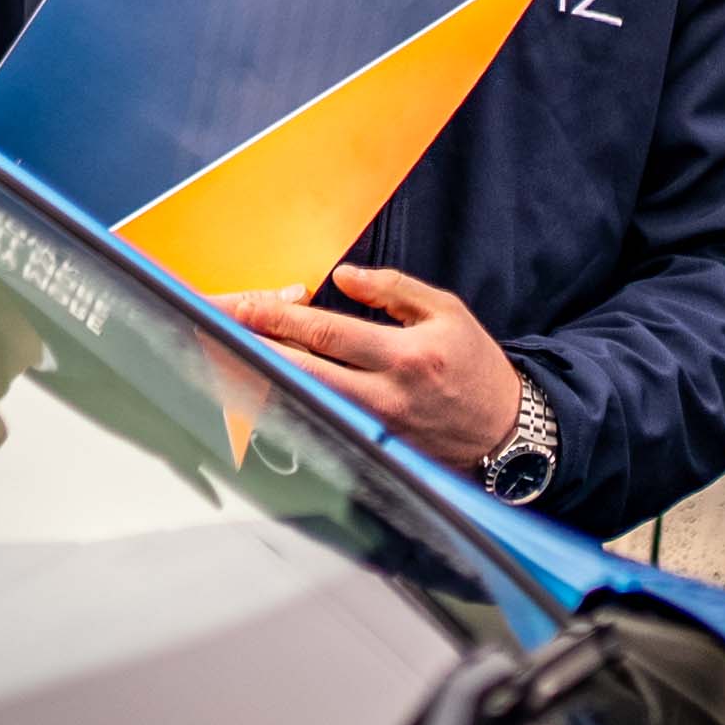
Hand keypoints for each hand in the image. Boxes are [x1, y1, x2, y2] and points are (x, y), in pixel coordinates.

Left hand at [219, 263, 522, 465]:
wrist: (505, 432)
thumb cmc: (473, 364)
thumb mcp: (446, 312)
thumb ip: (393, 289)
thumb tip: (342, 279)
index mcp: (407, 355)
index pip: (329, 334)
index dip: (281, 318)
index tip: (245, 305)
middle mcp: (386, 395)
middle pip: (305, 371)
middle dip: (257, 345)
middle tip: (220, 326)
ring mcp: (375, 426)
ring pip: (305, 400)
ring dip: (262, 377)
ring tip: (224, 353)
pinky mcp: (371, 445)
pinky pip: (319, 419)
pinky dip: (286, 403)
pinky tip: (258, 387)